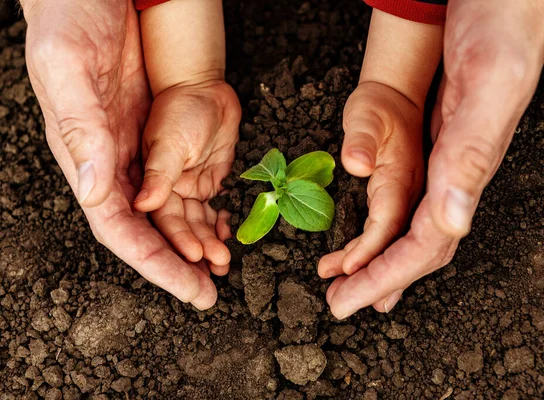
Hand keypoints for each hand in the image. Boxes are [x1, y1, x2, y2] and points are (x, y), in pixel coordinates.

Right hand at [23, 0, 218, 308]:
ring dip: (190, 241)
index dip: (153, 263)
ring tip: (219, 266)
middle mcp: (109, 162)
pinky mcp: (151, 134)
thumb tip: (97, 192)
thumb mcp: (70, 70)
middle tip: (208, 294)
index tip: (187, 289)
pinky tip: (216, 220)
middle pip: (144, 229)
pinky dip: (196, 205)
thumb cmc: (69, 22)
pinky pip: (176, 181)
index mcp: (86, 157)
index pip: (119, 227)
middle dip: (175, 265)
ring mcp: (132, 150)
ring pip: (162, 212)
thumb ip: (82, 132)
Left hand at [320, 0, 543, 318]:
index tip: (347, 300)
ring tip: (350, 283)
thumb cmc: (505, 34)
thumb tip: (451, 224)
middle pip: (420, 248)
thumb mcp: (487, 88)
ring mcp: (453, 162)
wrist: (510, 1)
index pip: (423, 243)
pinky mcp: (444, 145)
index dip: (384, 276)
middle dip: (379, 281)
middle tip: (339, 304)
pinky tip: (379, 235)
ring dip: (383, 262)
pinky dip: (392, 228)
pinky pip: (416, 202)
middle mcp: (460, 174)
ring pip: (419, 232)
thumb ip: (468, 156)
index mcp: (466, 169)